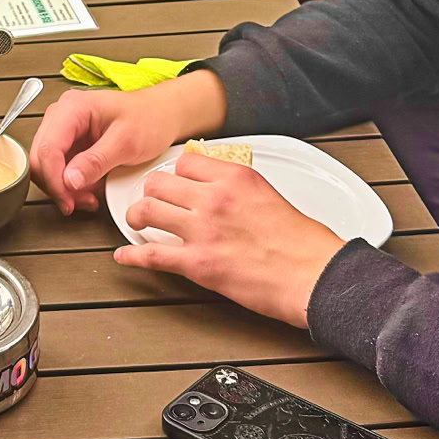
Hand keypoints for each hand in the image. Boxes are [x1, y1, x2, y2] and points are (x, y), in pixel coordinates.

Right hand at [27, 73, 224, 213]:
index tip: (68, 200)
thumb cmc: (148, 119)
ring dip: (63, 188)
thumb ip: (95, 161)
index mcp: (72, 108)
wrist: (160, 115)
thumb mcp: (126, 143)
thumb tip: (69, 180)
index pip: (48, 148)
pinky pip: (59, 169)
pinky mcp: (69, 143)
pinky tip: (89, 192)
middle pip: (40, 158)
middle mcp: (61, 116)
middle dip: (57, 186)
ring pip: (46, 166)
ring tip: (88, 199)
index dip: (54, 179)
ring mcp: (63, 130)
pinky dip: (70, 185)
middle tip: (77, 204)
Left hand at [116, 149, 345, 329]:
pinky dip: (132, 256)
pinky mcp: (197, 263)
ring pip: (148, 211)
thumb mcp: (269, 194)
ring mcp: (203, 230)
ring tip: (137, 222)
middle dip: (151, 192)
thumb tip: (217, 186)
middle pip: (159, 183)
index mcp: (234, 177)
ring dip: (137, 217)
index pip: (185, 162)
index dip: (176, 174)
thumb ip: (238, 186)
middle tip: (152, 201)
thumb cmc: (301, 242)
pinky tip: (124, 257)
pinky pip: (151, 255)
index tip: (174, 182)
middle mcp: (214, 198)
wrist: (314, 275)